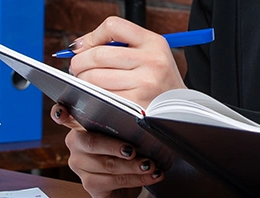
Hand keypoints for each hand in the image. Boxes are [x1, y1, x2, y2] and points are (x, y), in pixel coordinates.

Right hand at [51, 104, 163, 197]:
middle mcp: (76, 144)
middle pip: (91, 143)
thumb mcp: (130, 130)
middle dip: (114, 146)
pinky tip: (150, 175)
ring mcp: (80, 165)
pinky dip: (136, 178)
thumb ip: (127, 118)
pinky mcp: (90, 184)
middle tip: (132, 150)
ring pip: (107, 164)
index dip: (61, 113)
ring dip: (132, 165)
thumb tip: (140, 113)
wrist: (131, 181)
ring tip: (150, 165)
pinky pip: (113, 181)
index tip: (62, 111)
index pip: (66, 115)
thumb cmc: (129, 151)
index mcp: (82, 125)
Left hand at [68, 16, 185, 107]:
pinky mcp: (137, 104)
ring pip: (95, 77)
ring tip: (86, 83)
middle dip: (79, 62)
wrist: (182, 109)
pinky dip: (92, 96)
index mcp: (154, 42)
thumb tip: (78, 47)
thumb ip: (119, 46)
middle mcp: (153, 61)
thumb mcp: (151, 54)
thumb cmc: (159, 81)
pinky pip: (101, 96)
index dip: (92, 36)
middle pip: (98, 54)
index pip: (113, 26)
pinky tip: (96, 96)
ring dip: (83, 81)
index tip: (84, 47)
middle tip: (77, 68)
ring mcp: (146, 84)